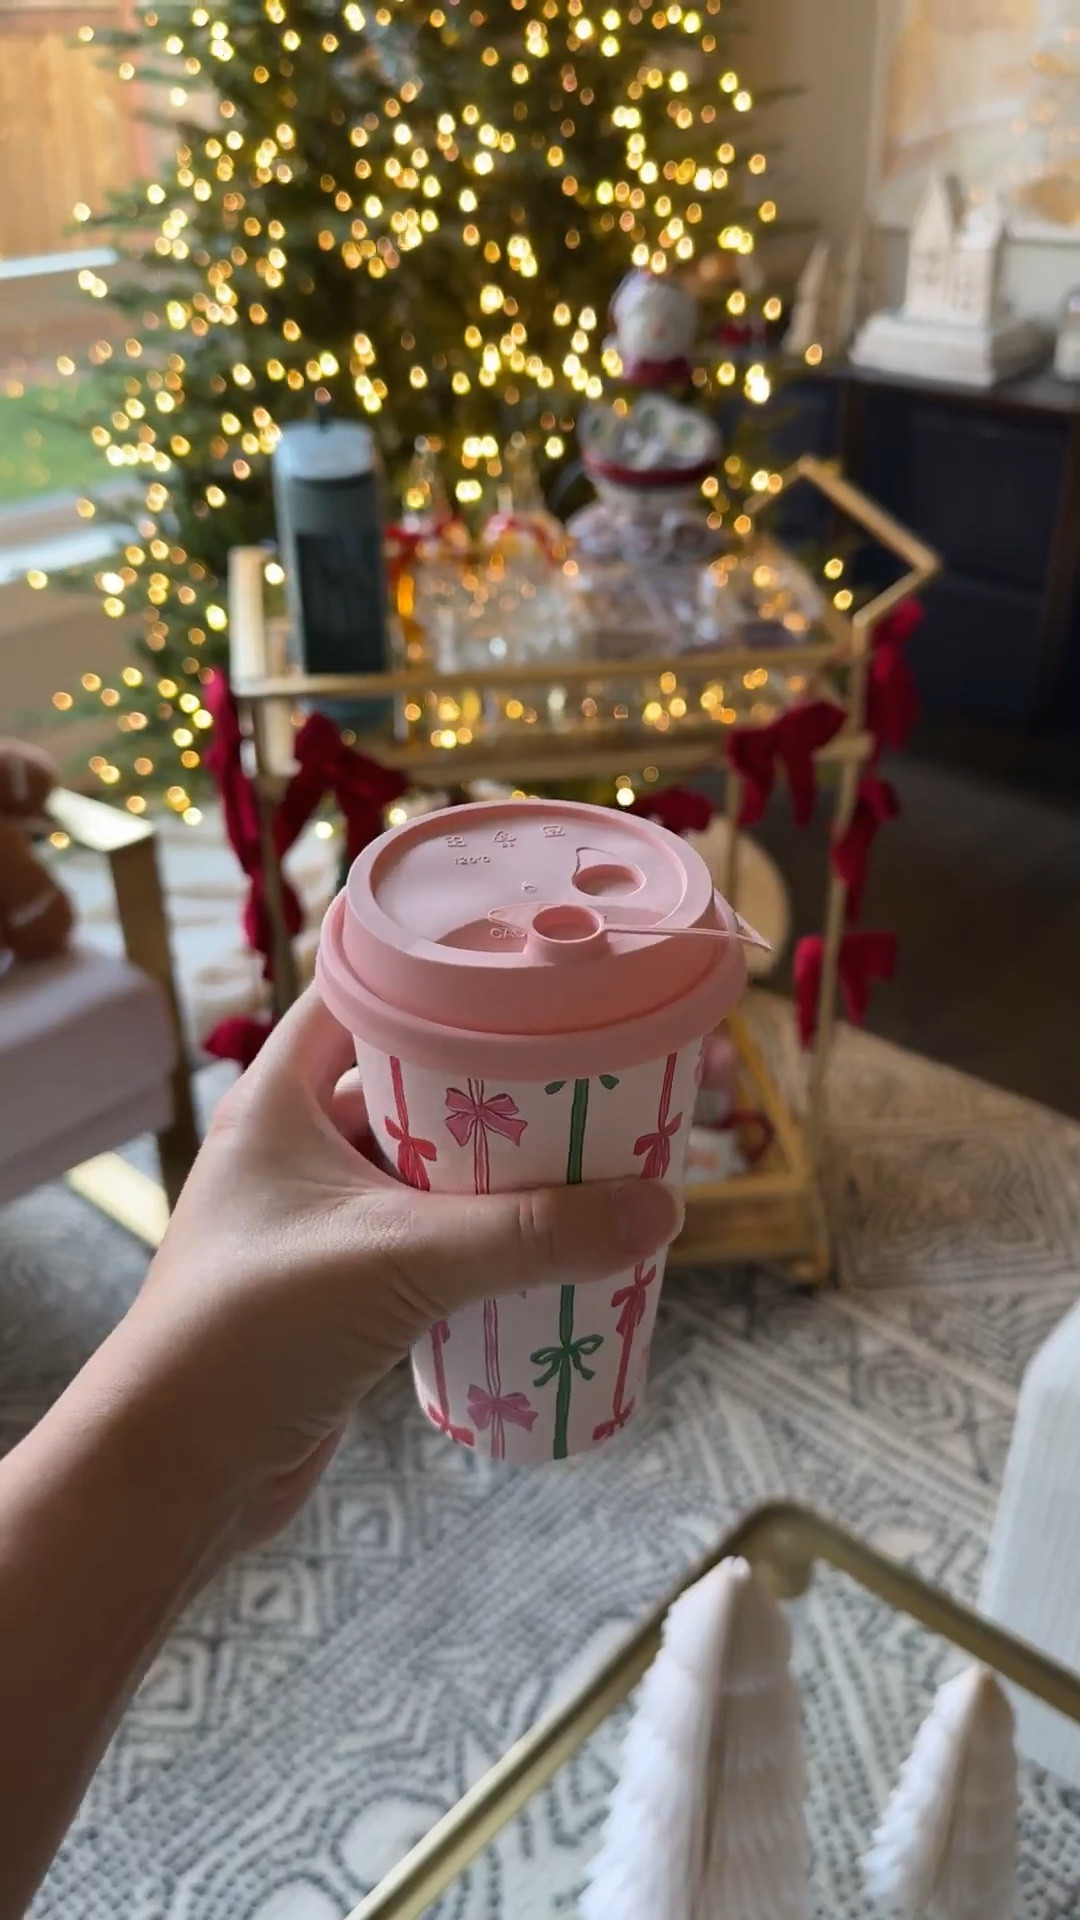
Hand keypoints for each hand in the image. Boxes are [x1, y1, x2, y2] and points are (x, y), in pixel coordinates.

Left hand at [97, 988, 683, 1546]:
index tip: (528, 961)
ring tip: (590, 1147)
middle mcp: (293, 1145)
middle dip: (494, 1075)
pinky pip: (425, 1235)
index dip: (439, 967)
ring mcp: (316, 1218)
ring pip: (423, 1165)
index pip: (361, 989)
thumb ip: (528, 1235)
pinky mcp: (339, 1285)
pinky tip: (549, 1239)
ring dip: (494, 1165)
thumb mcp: (399, 1261)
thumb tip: (658, 1209)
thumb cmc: (250, 1335)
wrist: (173, 1472)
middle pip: (409, 1078)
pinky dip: (479, 1234)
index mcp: (278, 1097)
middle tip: (586, 1063)